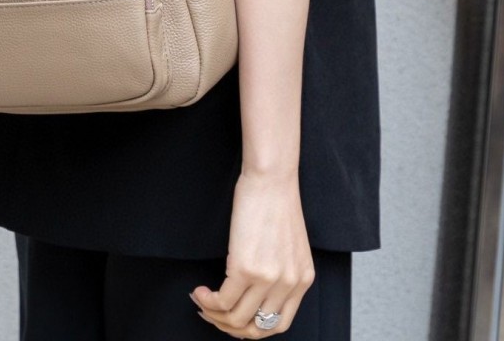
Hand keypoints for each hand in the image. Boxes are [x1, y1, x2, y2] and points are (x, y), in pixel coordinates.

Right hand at [189, 170, 314, 337]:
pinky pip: (223, 301)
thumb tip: (254, 289)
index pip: (279, 324)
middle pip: (256, 328)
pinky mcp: (246, 268)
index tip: (234, 319)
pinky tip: (199, 291)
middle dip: (230, 327)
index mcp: (303, 279)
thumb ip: (280, 269)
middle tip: (213, 314)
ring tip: (202, 301)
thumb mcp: (288, 244)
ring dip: (214, 315)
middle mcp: (289, 284)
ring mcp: (268, 278)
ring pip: (237, 319)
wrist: (271, 178)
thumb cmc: (276, 201)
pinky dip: (207, 301)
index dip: (252, 328)